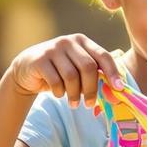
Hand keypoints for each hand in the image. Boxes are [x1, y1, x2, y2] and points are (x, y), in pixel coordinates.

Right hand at [8, 35, 122, 112]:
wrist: (27, 70)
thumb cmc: (60, 72)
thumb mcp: (78, 69)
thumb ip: (96, 75)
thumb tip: (118, 91)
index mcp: (83, 41)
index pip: (103, 56)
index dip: (113, 72)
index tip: (119, 89)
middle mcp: (68, 41)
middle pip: (88, 67)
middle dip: (91, 89)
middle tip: (90, 105)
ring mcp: (52, 48)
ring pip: (72, 76)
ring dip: (74, 94)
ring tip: (73, 103)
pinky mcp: (39, 59)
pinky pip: (55, 80)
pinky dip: (60, 92)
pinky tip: (59, 94)